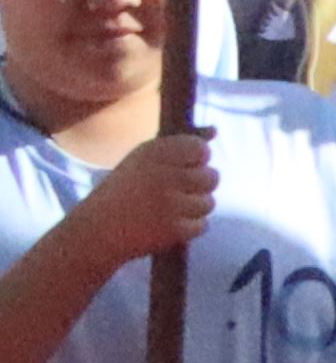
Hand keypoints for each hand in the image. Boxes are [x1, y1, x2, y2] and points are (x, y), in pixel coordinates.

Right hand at [71, 126, 213, 270]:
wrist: (93, 232)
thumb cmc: (123, 193)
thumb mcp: (142, 162)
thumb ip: (179, 145)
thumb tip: (215, 130)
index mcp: (153, 153)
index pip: (200, 149)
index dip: (197, 161)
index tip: (183, 169)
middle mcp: (164, 174)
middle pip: (212, 177)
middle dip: (198, 187)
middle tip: (174, 194)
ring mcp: (170, 203)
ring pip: (209, 202)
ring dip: (193, 209)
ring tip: (166, 212)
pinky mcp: (173, 229)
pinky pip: (202, 225)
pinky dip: (188, 229)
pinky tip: (166, 227)